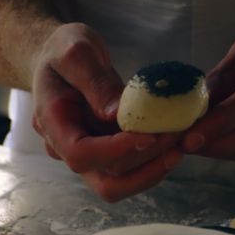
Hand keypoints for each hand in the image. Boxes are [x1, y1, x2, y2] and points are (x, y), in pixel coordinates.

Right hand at [31, 23, 183, 201]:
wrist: (57, 59)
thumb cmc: (63, 50)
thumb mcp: (76, 52)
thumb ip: (94, 80)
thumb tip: (115, 114)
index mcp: (52, 123)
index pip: (80, 153)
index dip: (115, 151)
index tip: (149, 135)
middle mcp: (65, 148)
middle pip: (104, 180)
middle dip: (144, 164)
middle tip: (176, 136)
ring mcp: (87, 155)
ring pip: (119, 184)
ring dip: (153, 169)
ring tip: (181, 142)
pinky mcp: (105, 154)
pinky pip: (130, 171)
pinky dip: (154, 161)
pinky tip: (176, 140)